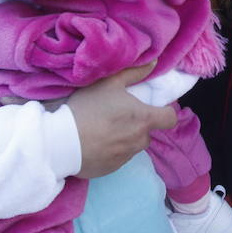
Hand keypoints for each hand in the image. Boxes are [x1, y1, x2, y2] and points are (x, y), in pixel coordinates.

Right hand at [65, 63, 177, 177]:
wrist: (61, 142)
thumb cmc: (87, 109)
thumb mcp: (109, 83)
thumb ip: (134, 73)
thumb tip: (154, 63)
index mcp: (143, 119)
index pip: (170, 118)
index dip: (164, 112)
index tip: (152, 107)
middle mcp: (139, 141)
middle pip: (148, 132)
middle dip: (138, 125)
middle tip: (119, 117)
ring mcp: (126, 157)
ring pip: (133, 146)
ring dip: (125, 139)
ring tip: (104, 130)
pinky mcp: (112, 169)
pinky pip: (118, 158)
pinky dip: (112, 151)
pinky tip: (95, 143)